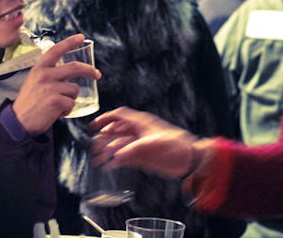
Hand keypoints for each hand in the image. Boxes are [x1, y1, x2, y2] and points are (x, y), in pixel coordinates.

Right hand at [13, 34, 101, 135]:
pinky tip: (55, 113)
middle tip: (97, 75)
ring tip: (56, 105)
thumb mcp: (35, 81)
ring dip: (70, 99)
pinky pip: (71, 103)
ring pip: (74, 89)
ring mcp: (49, 87)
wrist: (18, 122)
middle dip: (90, 71)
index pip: (55, 51)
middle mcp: (44, 75)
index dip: (69, 42)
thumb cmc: (29, 103)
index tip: (81, 37)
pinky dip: (67, 110)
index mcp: (39, 68)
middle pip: (74, 67)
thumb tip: (71, 72)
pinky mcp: (55, 100)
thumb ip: (50, 74)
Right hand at [90, 107, 211, 178]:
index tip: (94, 126)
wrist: (189, 159)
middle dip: (103, 138)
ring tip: (98, 160)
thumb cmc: (177, 145)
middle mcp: (138, 132)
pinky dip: (116, 161)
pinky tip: (109, 166)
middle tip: (93, 147)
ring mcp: (139, 145)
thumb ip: (135, 150)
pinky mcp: (142, 157)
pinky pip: (125, 157)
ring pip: (119, 145)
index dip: (106, 119)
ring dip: (108, 152)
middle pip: (116, 131)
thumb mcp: (155, 144)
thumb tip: (117, 156)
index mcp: (141, 123)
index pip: (119, 116)